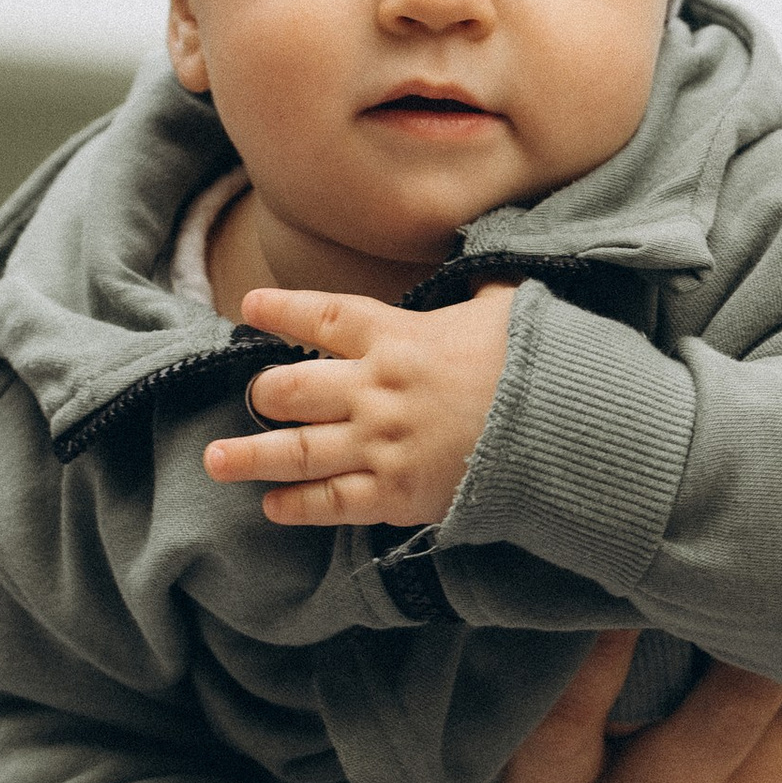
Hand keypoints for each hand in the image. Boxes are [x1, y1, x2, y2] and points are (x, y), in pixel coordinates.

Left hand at [203, 283, 515, 529]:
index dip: (281, 310)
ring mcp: (381, 444)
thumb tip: (484, 274)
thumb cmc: (538, 364)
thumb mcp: (506, 310)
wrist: (566, 429)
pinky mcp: (395, 493)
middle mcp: (376, 389)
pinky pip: (330, 503)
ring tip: (215, 459)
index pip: (323, 316)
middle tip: (256, 397)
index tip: (249, 308)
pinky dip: (297, 506)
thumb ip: (480, 294)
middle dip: (266, 393)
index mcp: (398, 336)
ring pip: (295, 450)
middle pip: (293, 388)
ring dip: (249, 457)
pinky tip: (273, 508)